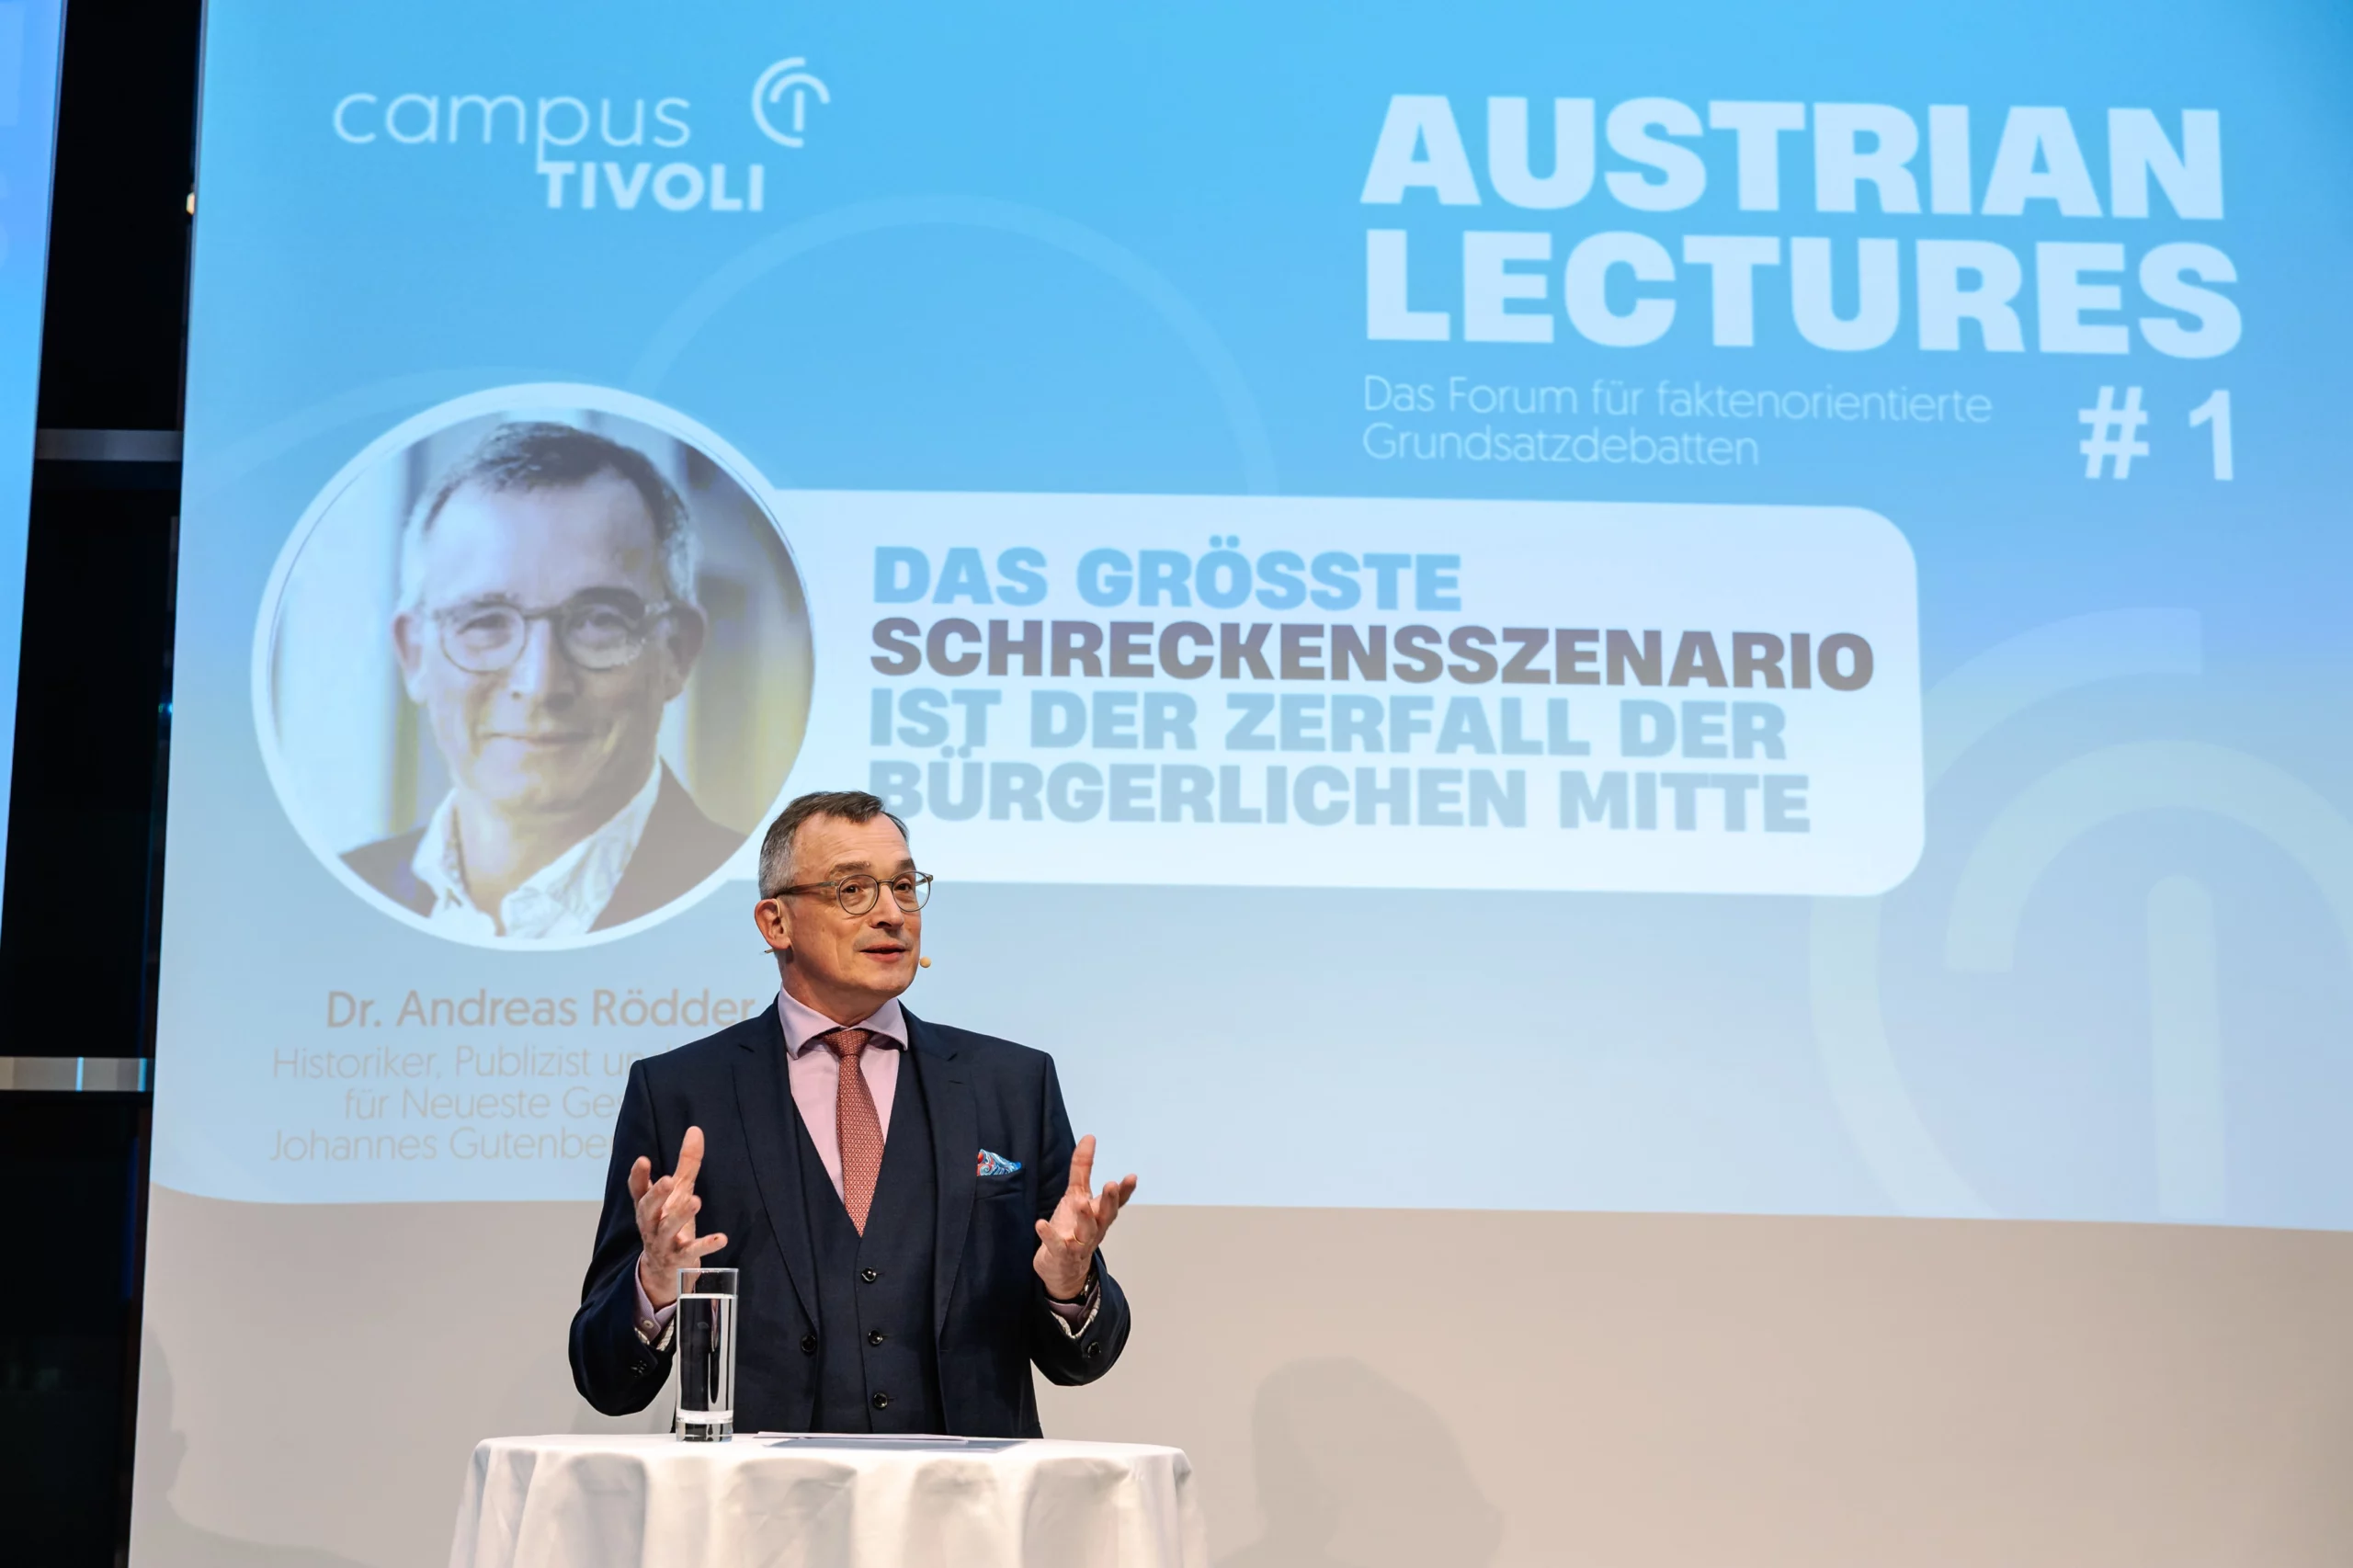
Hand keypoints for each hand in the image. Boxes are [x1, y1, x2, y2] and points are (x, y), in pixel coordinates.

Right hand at [629, 1125, 727, 1308]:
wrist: (664, 1269)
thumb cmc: (669, 1220)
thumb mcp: (678, 1192)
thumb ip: (686, 1163)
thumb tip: (695, 1129)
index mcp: (647, 1206)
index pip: (638, 1190)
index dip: (639, 1176)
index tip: (643, 1160)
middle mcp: (651, 1224)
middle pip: (648, 1209)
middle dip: (656, 1195)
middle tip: (667, 1181)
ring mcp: (663, 1243)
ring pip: (667, 1230)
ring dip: (680, 1216)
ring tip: (695, 1201)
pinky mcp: (679, 1259)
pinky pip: (691, 1252)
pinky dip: (706, 1246)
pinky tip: (721, 1239)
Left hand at [1033, 1134, 1136, 1300]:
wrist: (1062, 1270)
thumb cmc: (1072, 1229)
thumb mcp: (1076, 1195)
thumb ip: (1082, 1168)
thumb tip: (1089, 1137)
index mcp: (1099, 1215)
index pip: (1116, 1202)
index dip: (1125, 1191)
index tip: (1131, 1177)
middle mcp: (1094, 1230)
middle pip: (1105, 1215)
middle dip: (1109, 1201)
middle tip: (1111, 1185)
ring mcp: (1079, 1244)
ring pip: (1087, 1232)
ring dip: (1085, 1218)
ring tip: (1080, 1203)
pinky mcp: (1060, 1255)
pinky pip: (1056, 1246)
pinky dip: (1049, 1236)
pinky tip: (1041, 1224)